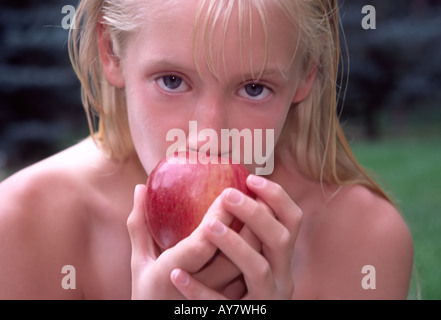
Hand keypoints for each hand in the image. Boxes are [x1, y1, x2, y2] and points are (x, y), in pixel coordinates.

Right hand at [127, 184, 259, 298]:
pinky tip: (268, 231)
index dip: (218, 219)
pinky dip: (263, 254)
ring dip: (261, 237)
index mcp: (169, 276)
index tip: (227, 193)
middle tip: (255, 193)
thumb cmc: (151, 291)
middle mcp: (198, 292)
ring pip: (250, 270)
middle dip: (248, 225)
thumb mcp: (141, 262)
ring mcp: (220, 301)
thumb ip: (140, 226)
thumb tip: (139, 187)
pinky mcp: (237, 305)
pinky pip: (254, 278)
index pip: (200, 246)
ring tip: (267, 206)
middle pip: (233, 259)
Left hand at [170, 175, 302, 299]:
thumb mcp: (232, 260)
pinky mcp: (247, 318)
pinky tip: (177, 275)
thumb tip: (164, 187)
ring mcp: (267, 300)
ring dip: (236, 244)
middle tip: (227, 194)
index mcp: (279, 258)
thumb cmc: (225, 287)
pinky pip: (223, 305)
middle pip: (281, 239)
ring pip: (258, 269)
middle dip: (257, 214)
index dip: (277, 196)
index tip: (250, 178)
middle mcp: (281, 277)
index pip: (292, 220)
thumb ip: (222, 227)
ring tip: (208, 227)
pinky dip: (200, 291)